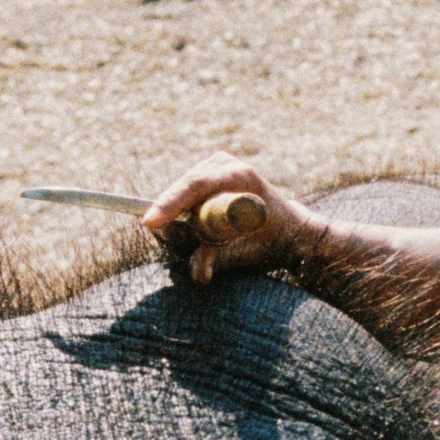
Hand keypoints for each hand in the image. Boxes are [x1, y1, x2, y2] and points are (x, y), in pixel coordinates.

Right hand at [139, 160, 318, 284]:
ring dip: (176, 210)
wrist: (289, 228)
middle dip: (169, 211)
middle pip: (186, 185)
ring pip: (183, 188)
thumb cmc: (269, 242)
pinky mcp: (210, 169)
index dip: (171, 204)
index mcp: (242, 178)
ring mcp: (218, 164)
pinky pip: (186, 190)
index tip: (150, 222)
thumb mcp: (247, 254)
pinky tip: (187, 222)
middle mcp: (228, 165)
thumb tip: (198, 275)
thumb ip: (219, 261)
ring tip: (190, 232)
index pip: (198, 185)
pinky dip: (180, 206)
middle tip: (156, 231)